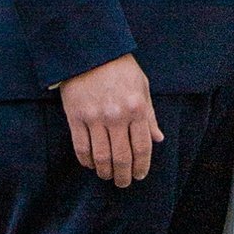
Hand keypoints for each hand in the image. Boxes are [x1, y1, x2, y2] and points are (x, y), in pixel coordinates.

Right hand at [59, 52, 162, 187]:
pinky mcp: (75, 117)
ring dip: (105, 172)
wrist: (90, 50)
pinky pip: (81, 148)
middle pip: (122, 157)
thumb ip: (149, 115)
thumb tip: (158, 139)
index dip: (142, 166)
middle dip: (124, 176)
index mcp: (136, 107)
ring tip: (107, 175)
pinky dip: (86, 161)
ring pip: (101, 157)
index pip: (142, 147)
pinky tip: (91, 164)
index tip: (139, 175)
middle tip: (123, 183)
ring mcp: (95, 117)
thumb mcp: (142, 86)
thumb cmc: (120, 68)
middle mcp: (117, 116)